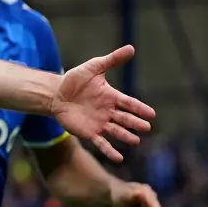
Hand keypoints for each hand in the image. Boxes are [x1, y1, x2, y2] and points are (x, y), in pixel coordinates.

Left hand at [50, 45, 154, 162]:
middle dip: (135, 123)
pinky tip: (119, 158)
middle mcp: (108, 111)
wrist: (55, 93)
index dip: (140, 108)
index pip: (129, 103)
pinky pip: (101, 143)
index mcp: (111, 97)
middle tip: (147, 128)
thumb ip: (112, 60)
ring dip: (125, 136)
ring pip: (116, 131)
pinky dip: (110, 150)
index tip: (151, 114)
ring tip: (136, 142)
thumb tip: (131, 48)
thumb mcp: (93, 67)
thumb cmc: (75, 80)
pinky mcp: (89, 132)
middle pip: (125, 119)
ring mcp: (100, 123)